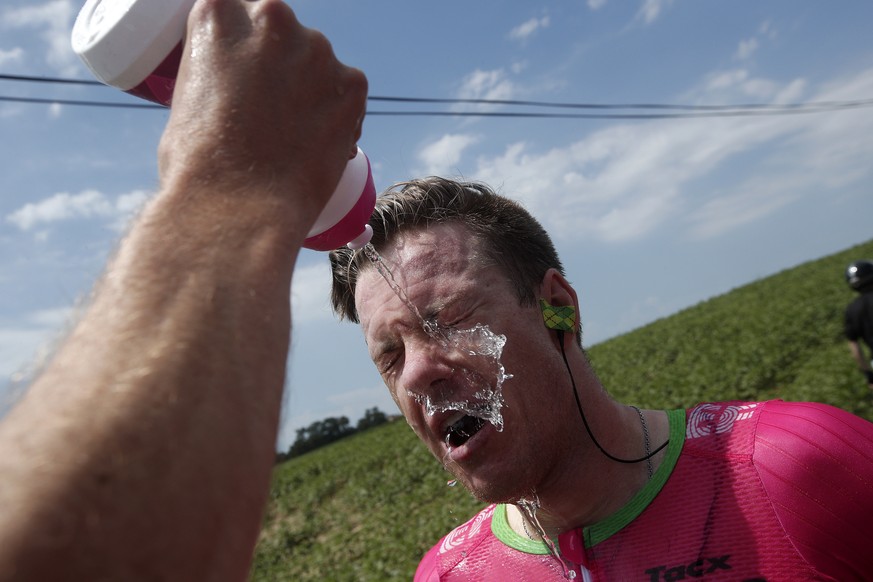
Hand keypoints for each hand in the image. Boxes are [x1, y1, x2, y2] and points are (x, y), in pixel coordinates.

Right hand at [157, 0, 367, 228]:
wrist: (240, 207)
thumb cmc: (199, 166)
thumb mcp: (185, 98)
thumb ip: (214, 71)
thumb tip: (232, 86)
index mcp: (218, 12)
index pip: (240, 9)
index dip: (245, 42)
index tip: (247, 67)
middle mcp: (271, 17)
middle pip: (281, 29)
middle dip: (278, 62)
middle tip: (269, 106)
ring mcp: (317, 49)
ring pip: (317, 61)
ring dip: (310, 87)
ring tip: (293, 134)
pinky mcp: (352, 83)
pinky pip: (348, 90)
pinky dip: (339, 113)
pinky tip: (320, 142)